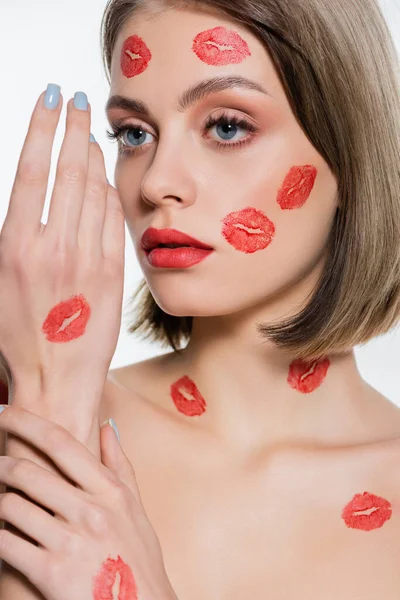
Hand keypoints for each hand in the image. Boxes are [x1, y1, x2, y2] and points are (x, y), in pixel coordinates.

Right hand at [0, 86, 124, 405]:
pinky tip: (106, 176)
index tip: (50, 98)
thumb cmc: (17, 337)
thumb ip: (14, 236)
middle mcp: (51, 246)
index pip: (31, 169)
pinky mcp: (112, 273)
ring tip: (90, 132)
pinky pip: (112, 220)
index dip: (42, 127)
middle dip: (72, 127)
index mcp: (14, 245)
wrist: (55, 380)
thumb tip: (29, 196)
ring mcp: (86, 259)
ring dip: (92, 155)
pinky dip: (109, 192)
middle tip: (78, 99)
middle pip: (66, 170)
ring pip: (92, 190)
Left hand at [0, 405, 176, 599]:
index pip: (62, 443)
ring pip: (11, 506)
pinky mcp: (50, 573)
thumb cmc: (136, 561)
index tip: (5, 412)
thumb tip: (107, 426)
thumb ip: (119, 465)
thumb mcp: (136, 508)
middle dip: (0, 464)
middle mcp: (90, 510)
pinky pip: (6, 543)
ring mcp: (70, 541)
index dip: (27, 423)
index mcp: (110, 490)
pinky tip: (0, 534)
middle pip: (28, 472)